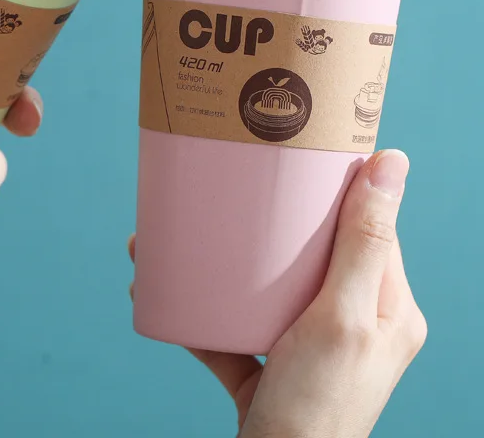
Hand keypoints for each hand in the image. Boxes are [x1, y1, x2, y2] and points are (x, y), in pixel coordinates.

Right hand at [129, 150, 426, 437]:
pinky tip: (168, 287)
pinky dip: (203, 307)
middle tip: (227, 189)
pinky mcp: (268, 364)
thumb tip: (392, 161)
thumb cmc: (319, 404)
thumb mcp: (343, 316)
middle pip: (307, 252)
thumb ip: (362, 241)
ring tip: (174, 238)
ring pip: (265, 286)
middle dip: (262, 222)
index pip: (366, 229)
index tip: (296, 155)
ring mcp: (307, 346)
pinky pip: (235, 324)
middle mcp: (350, 324)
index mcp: (386, 309)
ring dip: (221, 261)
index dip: (336, 190)